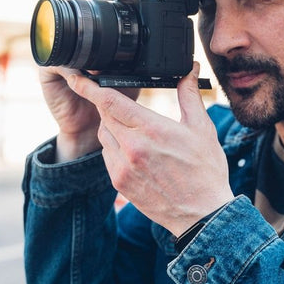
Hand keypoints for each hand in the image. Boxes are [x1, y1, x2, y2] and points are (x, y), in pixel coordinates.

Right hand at [39, 0, 138, 161]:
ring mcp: (56, 63)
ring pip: (55, 39)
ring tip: (74, 20)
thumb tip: (154, 49)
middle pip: (65, 23)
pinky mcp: (48, 78)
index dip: (82, 4)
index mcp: (87, 51)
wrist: (93, 132)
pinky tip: (73, 62)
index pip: (82, 22)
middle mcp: (69, 53)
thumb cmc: (110, 105)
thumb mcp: (125, 79)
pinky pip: (51, 65)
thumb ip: (132, 64)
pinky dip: (63, 62)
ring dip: (64, 29)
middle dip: (70, 5)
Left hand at [67, 62, 234, 235]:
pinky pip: (107, 155)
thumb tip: (189, 68)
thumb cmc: (205, 170)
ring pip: (104, 135)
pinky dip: (114, 146)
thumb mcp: (201, 128)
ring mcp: (123, 168)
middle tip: (117, 99)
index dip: (89, 86)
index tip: (77, 77)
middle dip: (107, 104)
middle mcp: (132, 148)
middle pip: (104, 115)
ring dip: (111, 125)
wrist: (202, 215)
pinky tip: (132, 148)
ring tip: (132, 126)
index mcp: (151, 129)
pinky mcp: (119, 183)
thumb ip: (189, 94)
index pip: (109, 101)